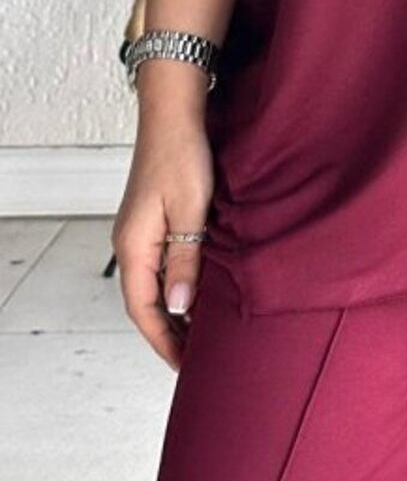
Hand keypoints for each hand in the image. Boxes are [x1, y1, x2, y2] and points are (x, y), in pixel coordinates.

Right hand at [110, 111, 213, 370]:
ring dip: (174, 311)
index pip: (144, 310)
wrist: (174, 114)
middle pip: (146, 303)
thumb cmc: (182, 156)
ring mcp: (140, 233)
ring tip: (201, 335)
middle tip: (197, 359)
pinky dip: (177, 286)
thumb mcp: (189, 211)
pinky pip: (161, 265)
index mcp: (134, 248)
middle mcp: (131, 245)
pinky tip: (198, 292)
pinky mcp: (153, 221)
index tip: (184, 366)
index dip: (165, 340)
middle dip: (168, 333)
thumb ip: (185, 260)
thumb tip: (180, 308)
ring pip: (154, 285)